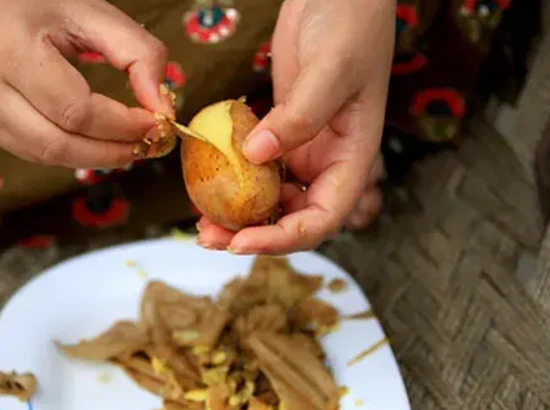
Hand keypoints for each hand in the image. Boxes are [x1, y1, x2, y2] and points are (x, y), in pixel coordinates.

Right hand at [0, 0, 172, 167]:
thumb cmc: (38, 3)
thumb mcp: (93, 13)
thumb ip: (138, 54)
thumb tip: (162, 109)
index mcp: (10, 49)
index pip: (75, 111)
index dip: (120, 126)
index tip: (155, 124)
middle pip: (57, 145)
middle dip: (109, 151)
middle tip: (145, 146)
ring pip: (44, 156)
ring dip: (91, 157)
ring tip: (124, 145)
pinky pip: (29, 151)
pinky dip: (66, 150)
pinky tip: (89, 139)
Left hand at [197, 0, 394, 253]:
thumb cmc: (350, 23)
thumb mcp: (330, 68)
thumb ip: (300, 115)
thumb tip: (255, 157)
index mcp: (353, 157)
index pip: (322, 218)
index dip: (283, 238)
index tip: (241, 241)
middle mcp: (328, 161)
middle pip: (292, 217)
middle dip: (252, 234)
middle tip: (208, 236)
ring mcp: (303, 148)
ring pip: (271, 198)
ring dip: (239, 215)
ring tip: (201, 221)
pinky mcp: (279, 131)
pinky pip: (255, 169)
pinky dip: (232, 182)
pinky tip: (205, 185)